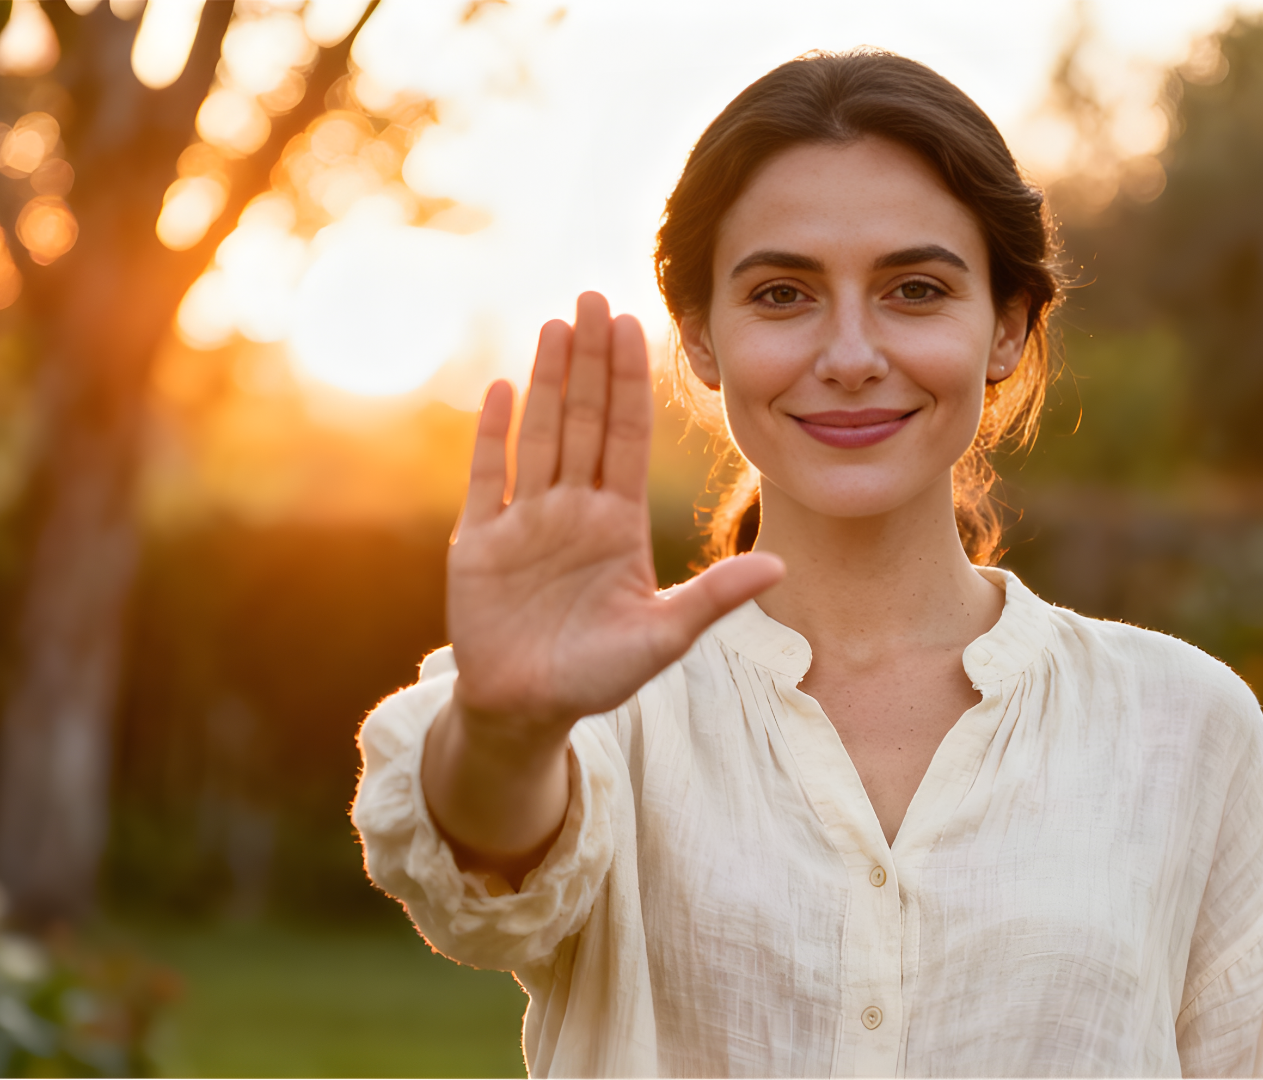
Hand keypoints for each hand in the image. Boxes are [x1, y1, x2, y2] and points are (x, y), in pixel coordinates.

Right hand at [448, 291, 784, 730]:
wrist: (527, 710)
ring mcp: (525, 519)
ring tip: (555, 323)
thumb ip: (714, 598)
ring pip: (539, 434)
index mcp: (618, 523)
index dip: (629, 382)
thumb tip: (782, 566)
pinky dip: (491, 434)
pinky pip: (487, 477)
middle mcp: (574, 509)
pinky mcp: (480, 541)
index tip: (635, 326)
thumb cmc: (597, 676)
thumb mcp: (663, 637)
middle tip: (594, 296)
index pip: (627, 436)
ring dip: (545, 380)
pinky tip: (500, 389)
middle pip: (583, 420)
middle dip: (589, 360)